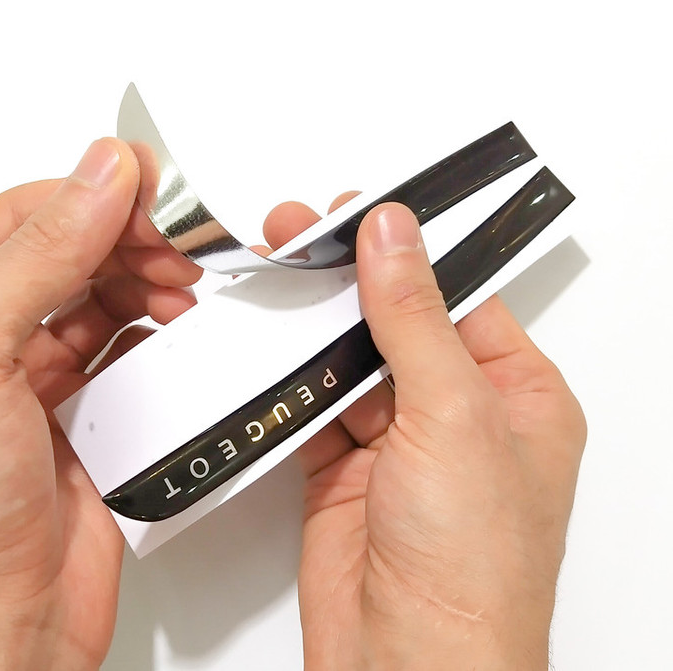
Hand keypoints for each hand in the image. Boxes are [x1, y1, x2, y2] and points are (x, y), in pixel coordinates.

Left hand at [0, 140, 201, 669]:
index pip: (23, 217)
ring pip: (104, 298)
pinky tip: (170, 330)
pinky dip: (157, 333)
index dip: (91, 196)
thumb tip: (98, 177)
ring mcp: (36, 376)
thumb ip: (39, 256)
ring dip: (147, 284)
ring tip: (178, 288)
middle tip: (176, 246)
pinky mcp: (84, 412)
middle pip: (71, 253)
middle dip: (129, 241)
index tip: (149, 190)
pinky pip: (128, 350)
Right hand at [263, 198, 585, 669]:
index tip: (361, 213)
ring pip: (348, 360)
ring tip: (275, 277)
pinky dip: (287, 379)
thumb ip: (414, 318)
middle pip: (396, 322)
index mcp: (514, 393)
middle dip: (346, 280)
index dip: (408, 251)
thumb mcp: (453, 415)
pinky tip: (267, 345)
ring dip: (311, 326)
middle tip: (301, 233)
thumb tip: (394, 236)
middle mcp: (458, 414)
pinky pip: (313, 405)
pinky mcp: (346, 469)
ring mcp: (399, 442)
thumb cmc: (473, 569)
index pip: (458, 296)